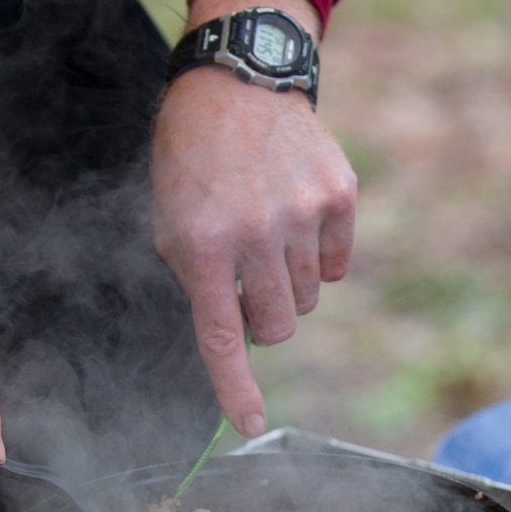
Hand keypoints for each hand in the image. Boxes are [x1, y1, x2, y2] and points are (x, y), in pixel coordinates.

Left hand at [152, 0, 356, 438]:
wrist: (237, 85)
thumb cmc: (193, 164)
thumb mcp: (171, 223)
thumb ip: (200, 284)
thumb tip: (240, 343)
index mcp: (203, 246)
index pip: (222, 335)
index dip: (236, 387)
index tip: (251, 425)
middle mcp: (255, 233)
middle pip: (279, 326)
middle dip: (265, 318)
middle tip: (248, 281)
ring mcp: (303, 214)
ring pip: (309, 299)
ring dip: (289, 283)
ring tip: (268, 233)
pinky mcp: (339, 197)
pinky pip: (337, 265)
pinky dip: (320, 255)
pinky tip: (296, 216)